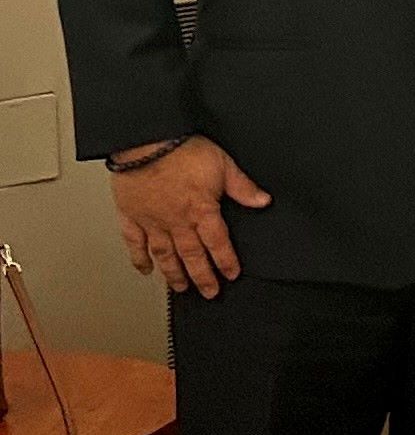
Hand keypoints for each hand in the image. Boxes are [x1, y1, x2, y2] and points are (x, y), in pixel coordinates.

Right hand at [110, 136, 269, 298]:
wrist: (145, 141)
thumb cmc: (182, 149)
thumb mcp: (223, 164)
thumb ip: (242, 187)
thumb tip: (263, 201)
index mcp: (201, 210)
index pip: (218, 243)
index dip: (226, 261)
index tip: (231, 275)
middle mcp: (176, 221)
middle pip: (191, 255)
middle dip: (202, 277)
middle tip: (208, 292)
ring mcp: (152, 221)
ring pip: (164, 254)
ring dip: (173, 273)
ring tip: (180, 287)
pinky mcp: (131, 216)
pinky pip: (134, 242)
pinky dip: (138, 258)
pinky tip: (144, 270)